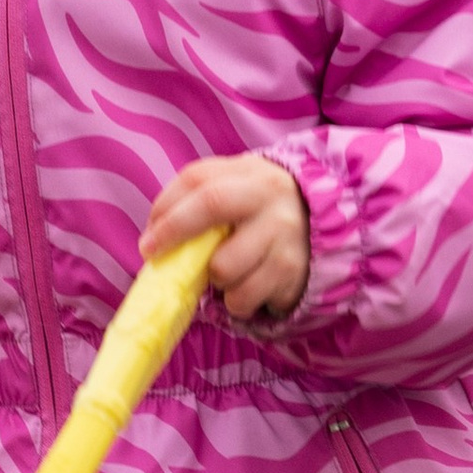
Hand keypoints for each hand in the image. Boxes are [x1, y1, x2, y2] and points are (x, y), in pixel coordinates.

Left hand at [141, 154, 308, 323]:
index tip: (148, 240)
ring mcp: (282, 232)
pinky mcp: (289, 270)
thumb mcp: (236, 188)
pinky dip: (234, 300)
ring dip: (212, 278)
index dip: (166, 209)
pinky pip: (243, 297)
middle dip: (175, 232)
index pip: (198, 180)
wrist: (324, 225)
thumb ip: (197, 197)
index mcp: (248, 172)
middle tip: (155, 255)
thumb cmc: (259, 209)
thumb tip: (154, 234)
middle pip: (212, 204)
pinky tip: (246, 286)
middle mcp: (268, 195)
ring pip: (223, 267)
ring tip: (224, 272)